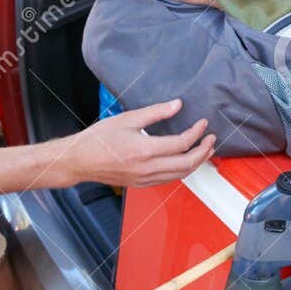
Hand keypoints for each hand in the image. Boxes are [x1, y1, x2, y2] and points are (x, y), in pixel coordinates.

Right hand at [59, 99, 215, 186]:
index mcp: (144, 150)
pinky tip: (185, 161)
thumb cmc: (98, 139)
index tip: (202, 124)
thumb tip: (177, 105)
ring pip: (181, 175)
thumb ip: (155, 112)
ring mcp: (145, 179)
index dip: (196, 133)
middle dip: (203, 151)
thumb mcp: (127, 119)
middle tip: (211, 139)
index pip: (181, 144)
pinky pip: (169, 179)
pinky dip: (182, 170)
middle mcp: (147, 168)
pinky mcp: (141, 184)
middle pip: (187, 164)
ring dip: (196, 163)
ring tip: (205, 150)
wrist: (79, 161)